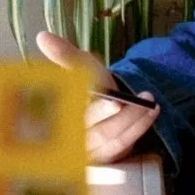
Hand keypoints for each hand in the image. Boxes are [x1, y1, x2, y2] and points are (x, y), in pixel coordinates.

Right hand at [36, 30, 158, 164]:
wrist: (107, 103)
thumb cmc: (90, 85)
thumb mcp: (79, 67)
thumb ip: (64, 54)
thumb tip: (43, 37)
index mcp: (62, 115)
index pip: (72, 116)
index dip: (92, 109)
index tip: (114, 100)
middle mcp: (73, 137)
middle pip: (95, 132)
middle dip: (118, 117)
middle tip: (136, 101)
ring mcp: (89, 150)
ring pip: (111, 140)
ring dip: (134, 121)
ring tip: (150, 103)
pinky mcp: (105, 158)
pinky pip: (122, 147)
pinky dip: (138, 130)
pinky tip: (151, 114)